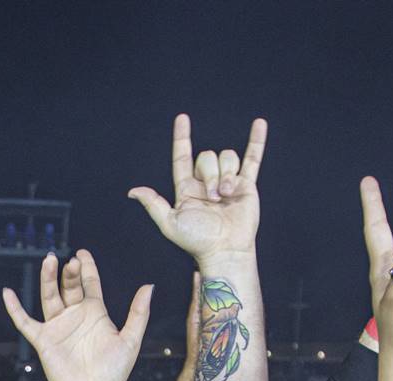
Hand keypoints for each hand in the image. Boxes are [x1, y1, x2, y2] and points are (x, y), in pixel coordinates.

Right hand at [2, 249, 152, 380]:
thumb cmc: (112, 373)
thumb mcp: (130, 340)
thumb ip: (138, 313)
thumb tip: (149, 286)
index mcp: (95, 314)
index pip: (89, 284)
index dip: (87, 267)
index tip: (82, 253)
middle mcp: (75, 316)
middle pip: (69, 286)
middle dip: (70, 272)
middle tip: (71, 262)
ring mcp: (58, 327)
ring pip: (49, 296)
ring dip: (47, 279)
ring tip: (49, 261)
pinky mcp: (43, 339)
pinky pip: (25, 321)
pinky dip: (15, 308)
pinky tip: (7, 293)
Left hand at [128, 114, 266, 262]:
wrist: (225, 249)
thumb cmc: (197, 241)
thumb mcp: (170, 223)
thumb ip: (153, 204)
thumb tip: (133, 191)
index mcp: (187, 188)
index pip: (182, 156)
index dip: (182, 137)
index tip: (182, 119)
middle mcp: (207, 182)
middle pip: (207, 157)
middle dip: (210, 174)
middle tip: (213, 198)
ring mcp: (228, 182)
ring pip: (226, 157)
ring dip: (226, 175)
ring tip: (226, 196)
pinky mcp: (247, 185)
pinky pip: (252, 158)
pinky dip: (257, 140)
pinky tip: (259, 123)